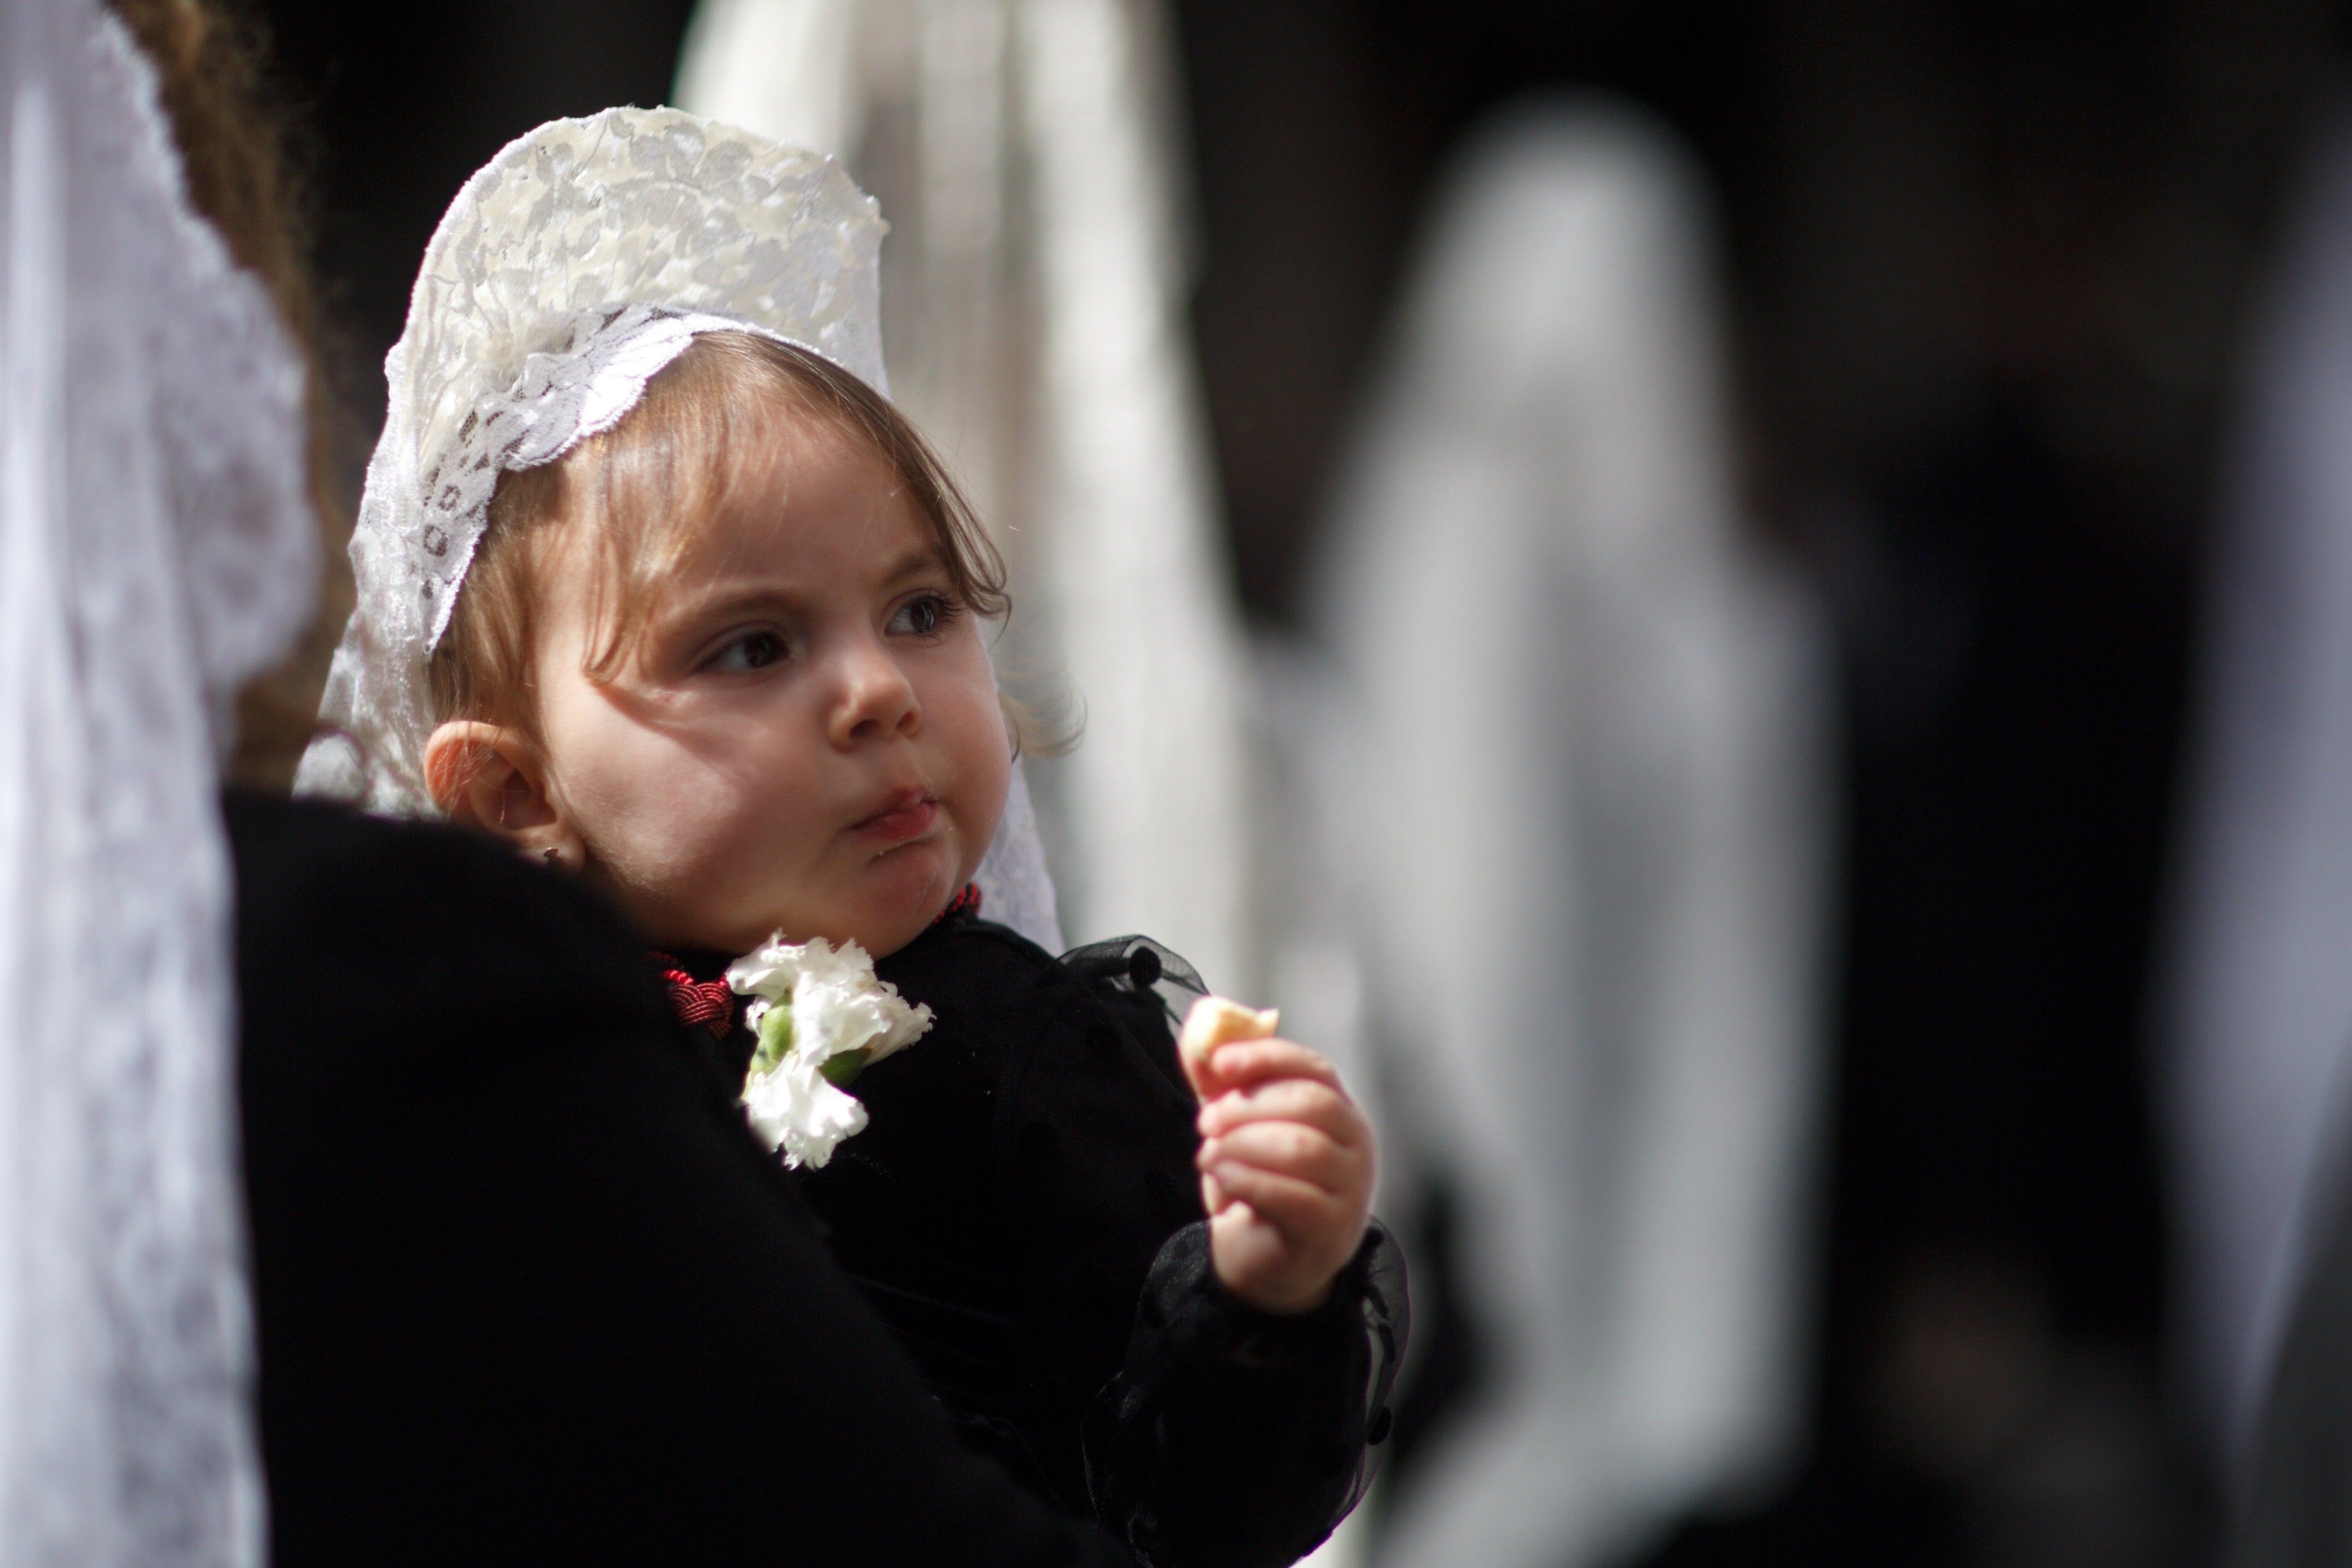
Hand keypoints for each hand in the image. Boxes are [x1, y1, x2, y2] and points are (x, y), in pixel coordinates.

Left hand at [1187, 1037, 1374, 1314]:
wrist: (1266, 1261)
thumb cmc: (1258, 1186)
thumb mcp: (1235, 1126)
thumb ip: (1221, 1077)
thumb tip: (1203, 1020)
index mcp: (1337, 1109)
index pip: (1314, 1068)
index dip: (1266, 1057)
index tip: (1219, 1063)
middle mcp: (1354, 1144)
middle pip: (1312, 1103)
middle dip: (1248, 1106)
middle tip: (1205, 1122)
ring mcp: (1350, 1188)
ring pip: (1303, 1149)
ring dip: (1244, 1146)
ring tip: (1209, 1155)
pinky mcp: (1332, 1230)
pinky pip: (1295, 1198)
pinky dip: (1250, 1182)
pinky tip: (1222, 1179)